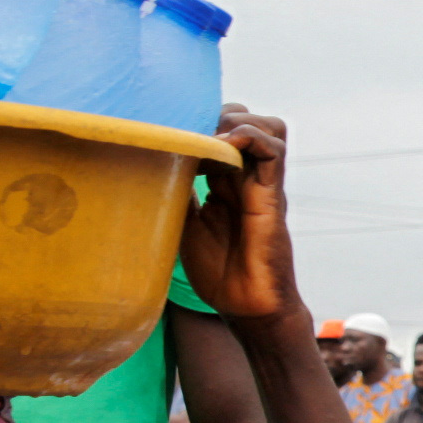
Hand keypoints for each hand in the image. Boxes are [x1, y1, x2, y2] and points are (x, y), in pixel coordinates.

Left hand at [178, 108, 297, 320]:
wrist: (246, 308)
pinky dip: (252, 137)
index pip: (223, 133)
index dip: (201, 123)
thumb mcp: (182, 224)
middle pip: (249, 121)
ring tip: (211, 135)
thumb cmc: (219, 273)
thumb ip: (176, 193)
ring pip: (269, 128)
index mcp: (226, 184)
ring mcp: (263, 186)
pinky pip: (273, 152)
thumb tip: (149, 166)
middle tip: (191, 129)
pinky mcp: (272, 197)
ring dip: (239, 121)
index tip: (172, 132)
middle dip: (220, 114)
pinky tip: (226, 143)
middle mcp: (248, 179)